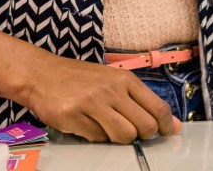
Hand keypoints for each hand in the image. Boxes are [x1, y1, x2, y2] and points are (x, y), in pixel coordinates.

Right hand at [22, 56, 180, 143]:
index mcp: (124, 79)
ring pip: (123, 136)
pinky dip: (95, 136)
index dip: (165, 126)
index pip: (158, 107)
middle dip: (142, 136)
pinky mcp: (73, 116)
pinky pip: (96, 139)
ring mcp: (91, 103)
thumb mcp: (113, 81)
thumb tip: (172, 125)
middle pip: (144, 126)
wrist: (41, 74)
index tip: (165, 133)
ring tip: (107, 126)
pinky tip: (86, 122)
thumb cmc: (80, 78)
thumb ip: (141, 101)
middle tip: (132, 132)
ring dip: (119, 139)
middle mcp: (111, 90)